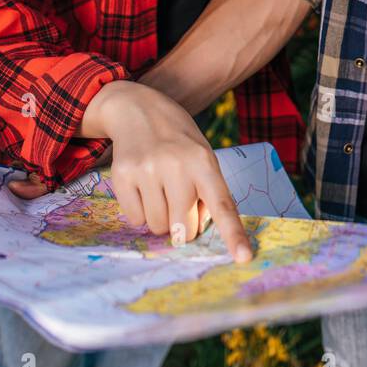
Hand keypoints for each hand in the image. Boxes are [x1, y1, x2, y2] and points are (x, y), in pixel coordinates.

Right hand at [9, 81, 252, 263]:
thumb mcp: (201, 156)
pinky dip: (140, 212)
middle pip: (184, 227)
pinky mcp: (122, 176)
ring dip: (160, 218)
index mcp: (204, 162)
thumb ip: (204, 193)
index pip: (222, 205)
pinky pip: (135, 219)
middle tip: (179, 203)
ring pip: (158, 227)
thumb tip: (190, 235)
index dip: (234, 234)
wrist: (137, 108)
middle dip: (184, 225)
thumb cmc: (178, 141)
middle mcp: (176, 166)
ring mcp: (147, 170)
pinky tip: (142, 187)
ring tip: (160, 189)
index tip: (243, 258)